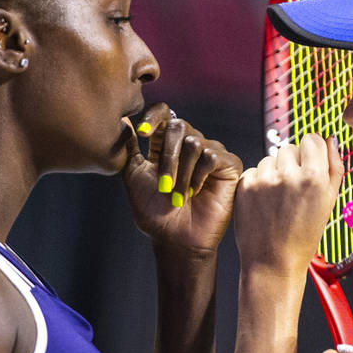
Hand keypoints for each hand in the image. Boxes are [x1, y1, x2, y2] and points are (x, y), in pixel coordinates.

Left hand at [122, 103, 242, 255]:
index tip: (144, 133)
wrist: (176, 239)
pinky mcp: (229, 165)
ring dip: (181, 173)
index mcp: (166, 144)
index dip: (154, 117)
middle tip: (163, 186)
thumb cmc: (154, 213)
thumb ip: (130, 148)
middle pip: (178, 126)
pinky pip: (211, 156)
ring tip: (178, 197)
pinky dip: (199, 175)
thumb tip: (123, 121)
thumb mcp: (134, 176)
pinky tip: (196, 192)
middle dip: (167, 157)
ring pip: (194, 142)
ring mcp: (210, 152)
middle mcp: (189, 144)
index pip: (164, 113)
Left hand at [234, 133, 343, 280]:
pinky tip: (265, 202)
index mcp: (315, 177)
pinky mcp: (245, 185)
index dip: (312, 151)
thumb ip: (334, 166)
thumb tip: (331, 139)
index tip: (310, 166)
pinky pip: (254, 170)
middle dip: (293, 162)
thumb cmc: (304, 236)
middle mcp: (289, 174)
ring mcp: (264, 179)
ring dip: (275, 171)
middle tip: (293, 190)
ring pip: (270, 158)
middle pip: (290, 147)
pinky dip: (259, 181)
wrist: (273, 262)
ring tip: (279, 199)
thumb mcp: (330, 203)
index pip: (312, 138)